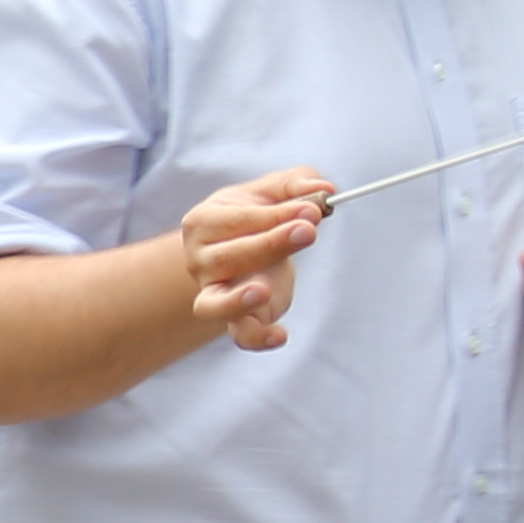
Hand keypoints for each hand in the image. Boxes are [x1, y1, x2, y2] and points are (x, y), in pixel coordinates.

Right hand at [179, 169, 334, 352]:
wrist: (247, 251)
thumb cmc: (260, 216)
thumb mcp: (276, 191)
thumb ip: (298, 184)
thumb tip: (324, 190)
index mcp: (203, 222)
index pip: (236, 220)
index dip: (276, 215)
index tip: (313, 210)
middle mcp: (200, 261)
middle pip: (227, 257)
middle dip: (270, 243)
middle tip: (308, 230)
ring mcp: (213, 293)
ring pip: (214, 303)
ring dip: (238, 299)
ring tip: (263, 290)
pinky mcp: (238, 319)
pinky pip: (240, 335)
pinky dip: (257, 338)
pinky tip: (281, 336)